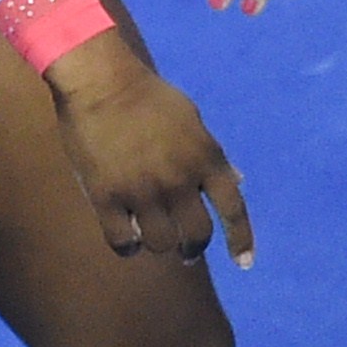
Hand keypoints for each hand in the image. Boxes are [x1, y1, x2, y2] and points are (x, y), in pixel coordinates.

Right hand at [44, 29, 254, 267]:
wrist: (102, 83)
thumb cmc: (149, 97)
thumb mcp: (192, 120)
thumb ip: (213, 155)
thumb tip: (237, 182)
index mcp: (204, 156)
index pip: (233, 207)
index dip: (241, 239)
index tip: (244, 263)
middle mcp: (179, 179)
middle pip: (197, 235)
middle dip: (194, 248)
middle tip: (187, 251)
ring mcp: (143, 191)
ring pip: (161, 244)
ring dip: (161, 244)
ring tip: (153, 234)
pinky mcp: (107, 197)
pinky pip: (124, 242)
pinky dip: (130, 246)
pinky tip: (129, 237)